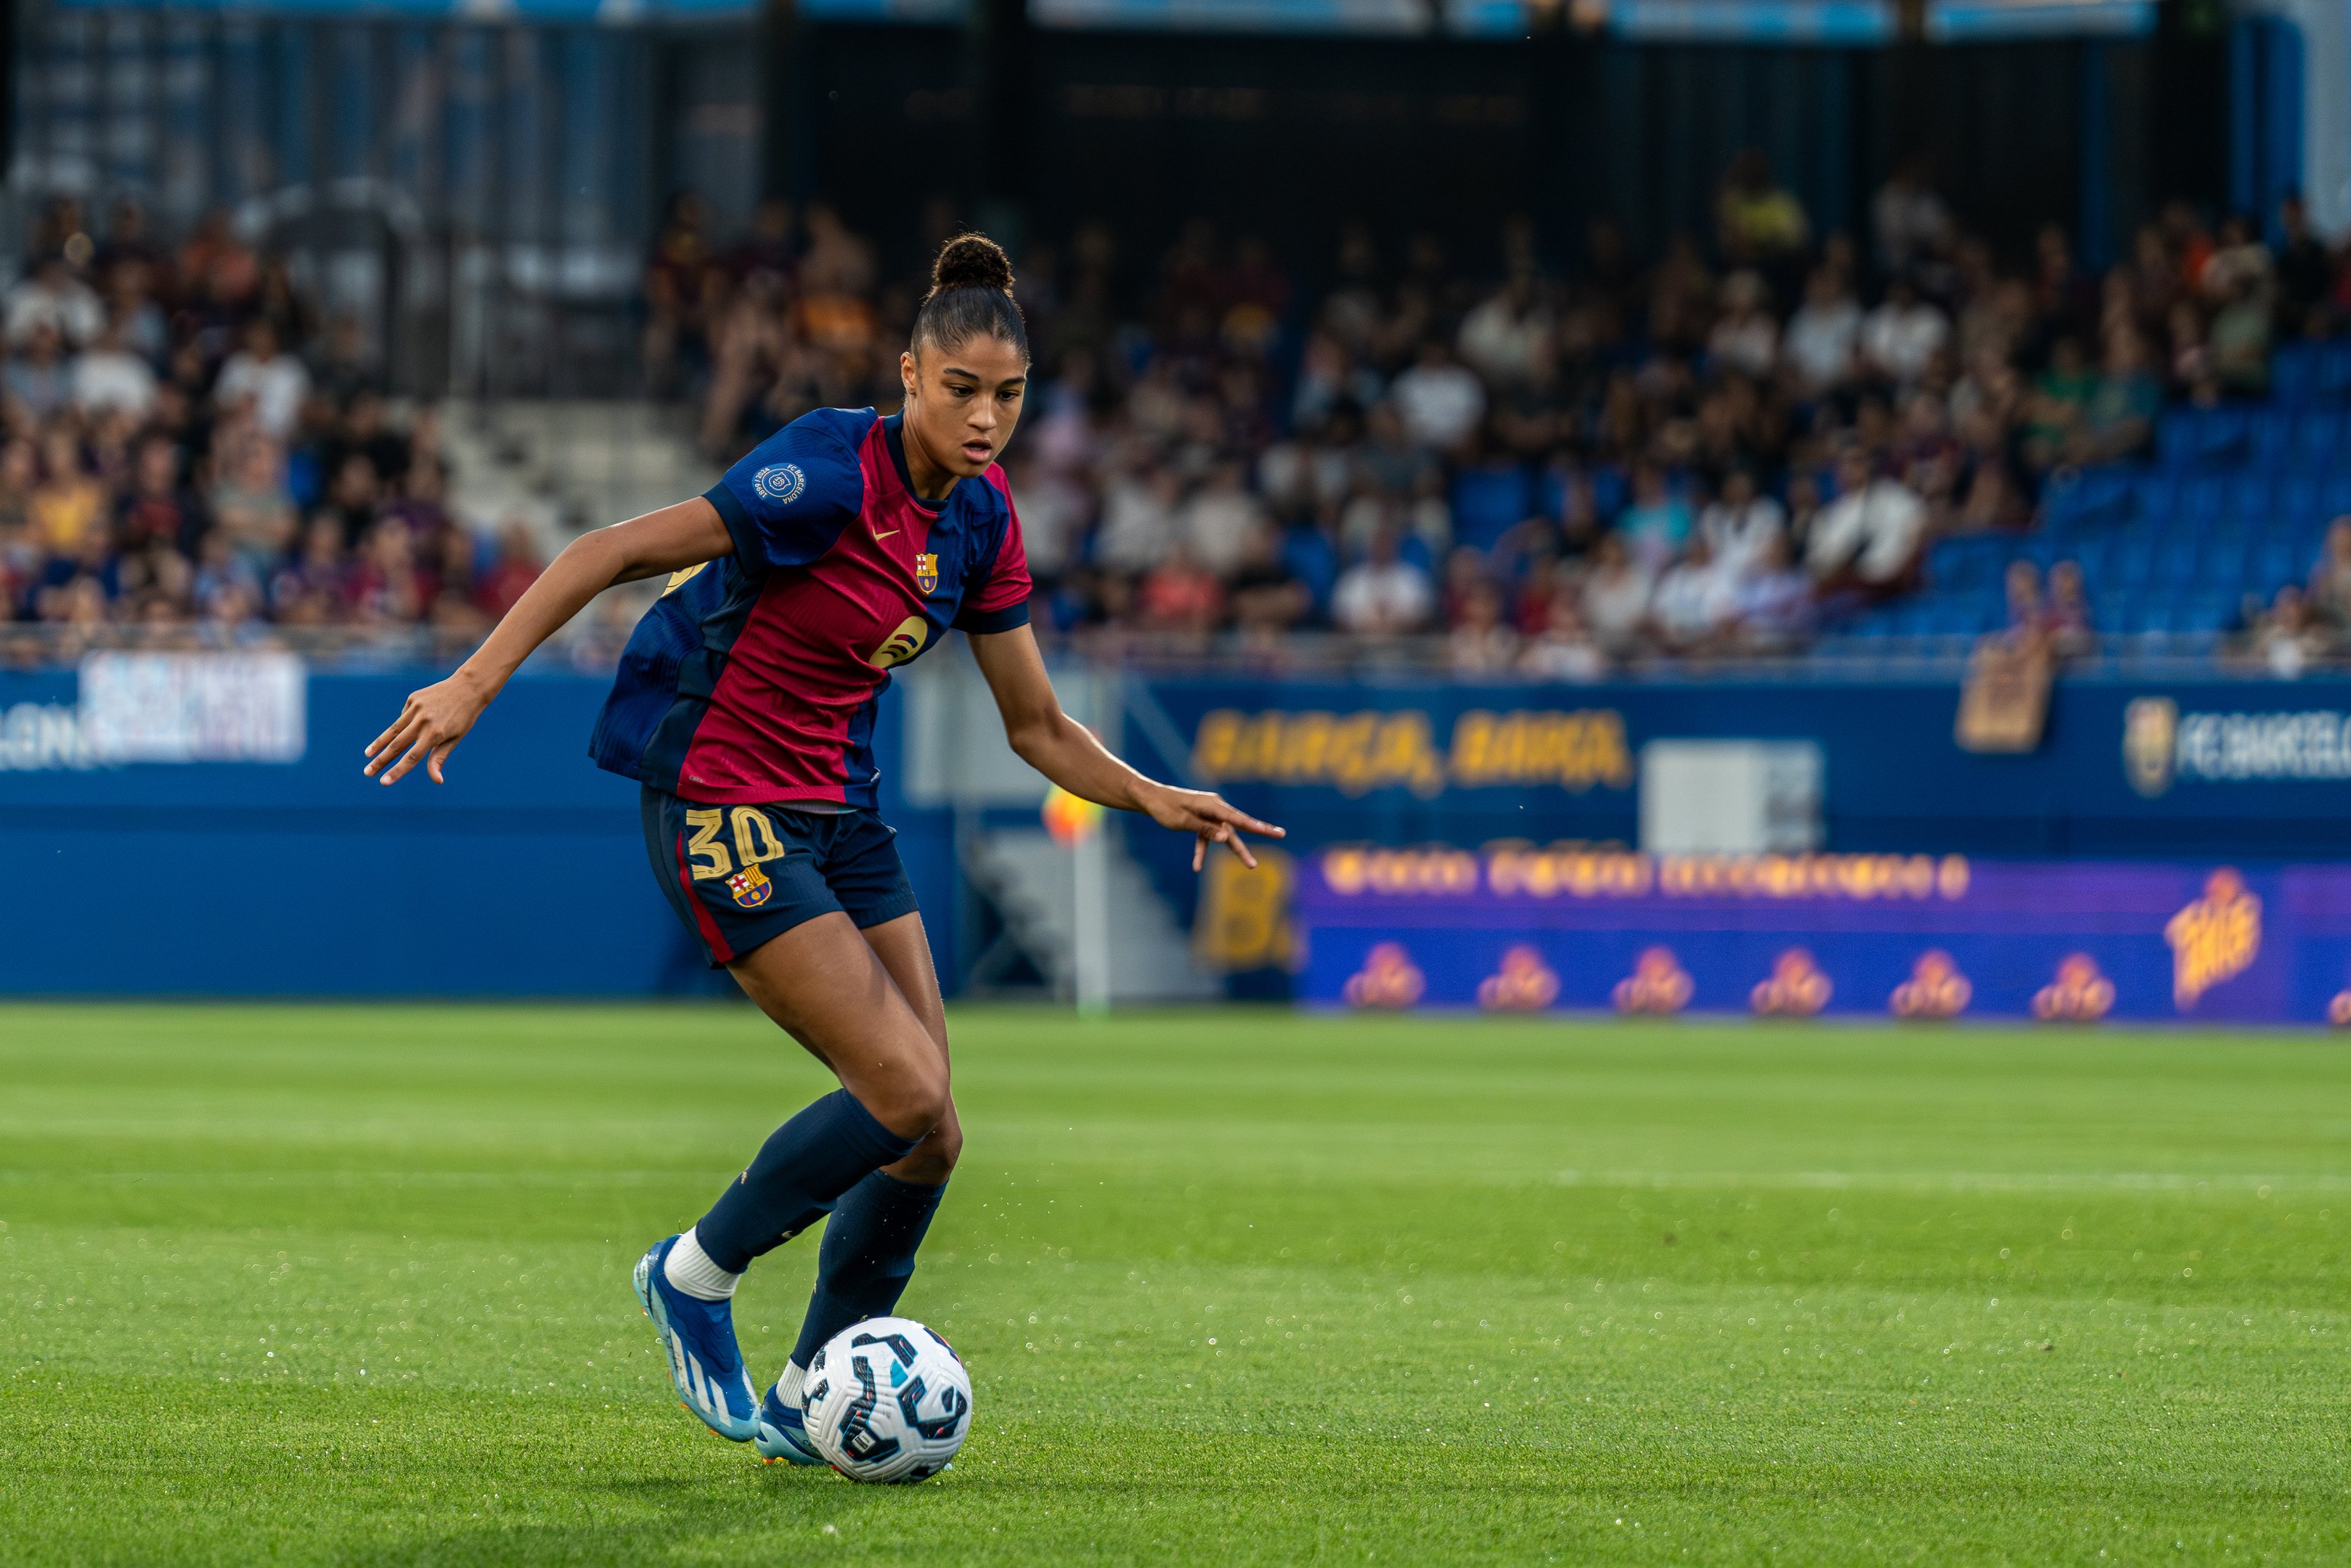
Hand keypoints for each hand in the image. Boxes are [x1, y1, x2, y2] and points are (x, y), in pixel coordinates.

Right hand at [363, 670, 492, 785]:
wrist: (468, 687)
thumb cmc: (464, 717)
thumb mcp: (455, 738)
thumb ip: (440, 757)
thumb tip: (437, 781)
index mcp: (435, 733)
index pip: (412, 757)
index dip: (397, 771)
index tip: (383, 782)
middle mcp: (423, 721)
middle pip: (396, 745)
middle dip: (380, 761)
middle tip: (367, 773)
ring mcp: (416, 708)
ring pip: (393, 730)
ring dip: (379, 744)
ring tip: (368, 756)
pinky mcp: (413, 699)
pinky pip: (404, 717)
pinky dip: (402, 726)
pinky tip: (409, 727)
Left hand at [1138, 783, 1284, 871]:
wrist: (1149, 798)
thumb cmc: (1165, 808)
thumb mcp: (1183, 821)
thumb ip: (1205, 830)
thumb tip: (1226, 837)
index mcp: (1213, 804)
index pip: (1239, 818)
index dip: (1259, 826)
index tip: (1276, 831)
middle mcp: (1215, 807)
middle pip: (1239, 825)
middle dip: (1259, 832)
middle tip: (1281, 834)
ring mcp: (1209, 814)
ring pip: (1225, 834)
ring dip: (1236, 850)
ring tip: (1252, 865)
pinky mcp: (1201, 820)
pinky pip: (1206, 837)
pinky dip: (1202, 851)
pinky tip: (1196, 867)